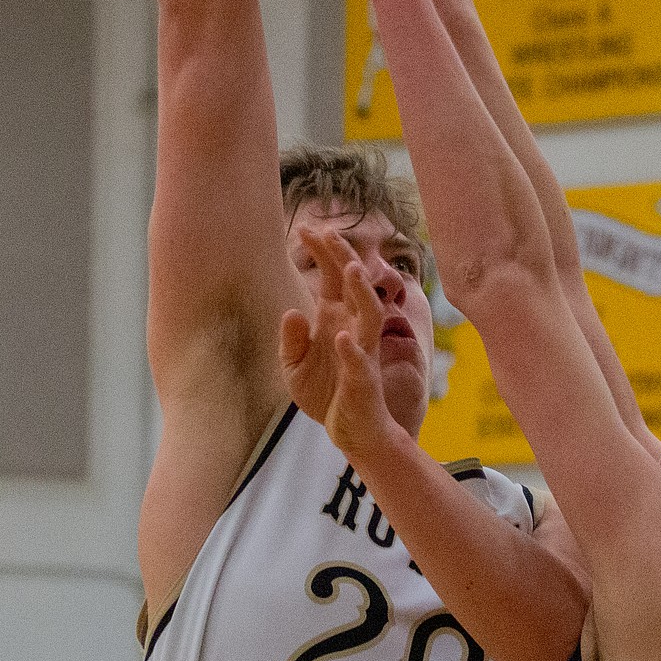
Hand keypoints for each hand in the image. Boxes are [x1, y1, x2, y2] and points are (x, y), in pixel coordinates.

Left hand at [280, 227, 399, 463]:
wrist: (350, 432)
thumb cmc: (325, 393)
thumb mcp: (294, 366)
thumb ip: (291, 340)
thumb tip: (291, 312)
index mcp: (334, 318)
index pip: (332, 276)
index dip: (322, 252)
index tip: (306, 228)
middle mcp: (352, 327)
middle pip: (353, 285)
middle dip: (343, 257)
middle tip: (328, 232)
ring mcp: (362, 351)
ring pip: (369, 314)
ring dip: (361, 291)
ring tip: (351, 269)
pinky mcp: (363, 380)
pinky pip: (360, 361)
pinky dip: (352, 349)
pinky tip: (342, 337)